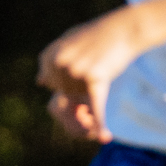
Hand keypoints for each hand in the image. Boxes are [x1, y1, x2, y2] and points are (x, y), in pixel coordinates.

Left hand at [37, 7, 147, 143]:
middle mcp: (60, 63)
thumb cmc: (97, 36)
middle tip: (95, 67)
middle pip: (66, 93)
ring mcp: (76, 71)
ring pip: (80, 99)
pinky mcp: (95, 77)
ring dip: (91, 95)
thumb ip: (53, 61)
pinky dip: (100, 123)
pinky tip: (106, 137)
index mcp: (50, 56)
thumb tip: (40, 82)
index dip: (67, 82)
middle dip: (80, 88)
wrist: (124, 28)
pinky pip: (96, 106)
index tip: (81, 68)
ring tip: (102, 71)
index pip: (51, 85)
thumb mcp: (69, 43)